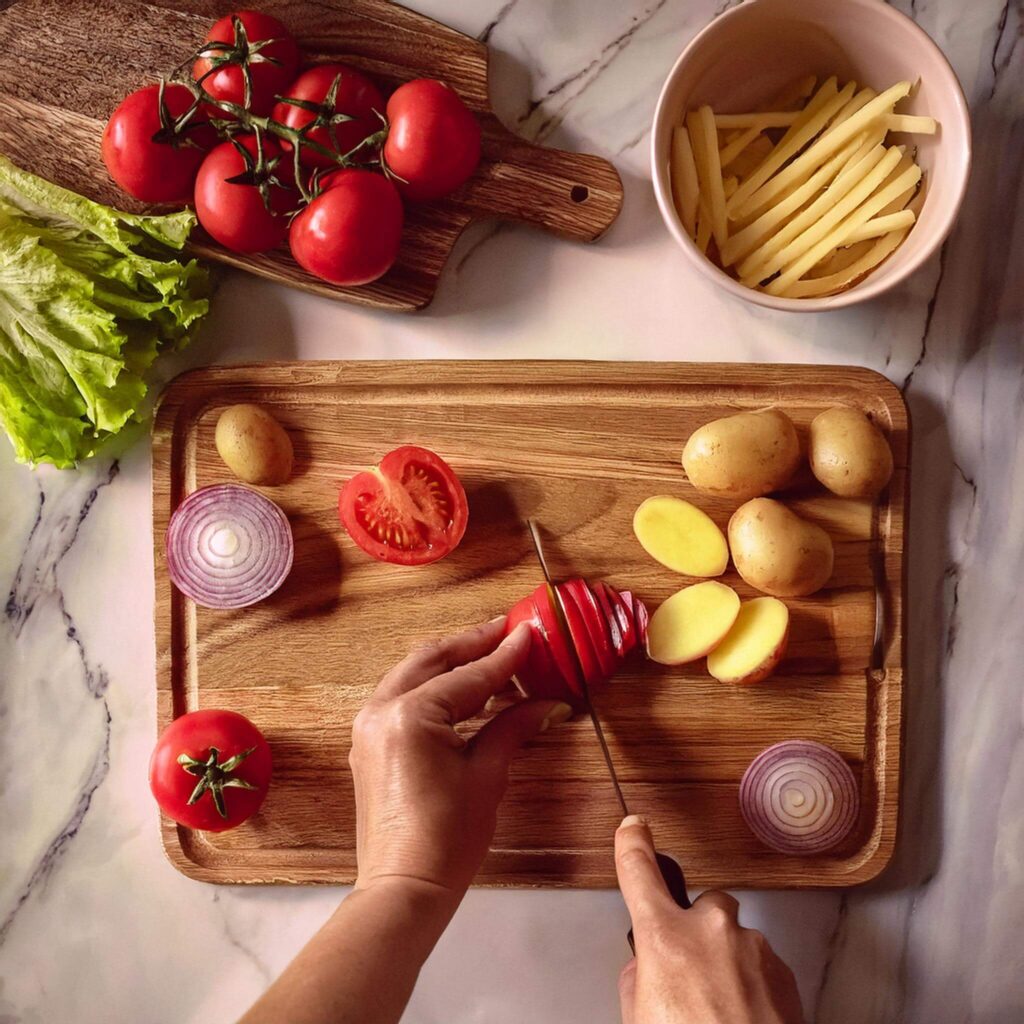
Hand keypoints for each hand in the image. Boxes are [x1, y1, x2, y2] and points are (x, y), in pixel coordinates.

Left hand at [350, 617, 571, 897]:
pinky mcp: (369, 741)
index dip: (505, 656)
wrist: (404, 886)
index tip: (530, 634)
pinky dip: (435, 685)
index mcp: (410, 716)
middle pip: (433, 659)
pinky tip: (466, 688)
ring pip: (414, 672)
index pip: (469, 676)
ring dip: (453, 661)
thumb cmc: (446, 840)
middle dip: (473, 643)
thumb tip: (545, 702)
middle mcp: (381, 710)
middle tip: (509, 630)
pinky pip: (403, 695)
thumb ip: (512, 727)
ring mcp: (369, 725)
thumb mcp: (487, 776)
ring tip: (493, 654)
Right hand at [615, 816, 803, 1023]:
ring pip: (736, 939)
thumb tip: (648, 966)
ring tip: (721, 1015)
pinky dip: (753, 985)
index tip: (634, 827)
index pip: (639, 871)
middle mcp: (712, 931)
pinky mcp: (786, 972)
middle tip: (690, 979)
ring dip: (727, 964)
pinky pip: (761, 963)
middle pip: (703, 906)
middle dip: (697, 931)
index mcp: (665, 938)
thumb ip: (638, 981)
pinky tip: (746, 1020)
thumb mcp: (637, 1020)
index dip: (633, 844)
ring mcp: (754, 948)